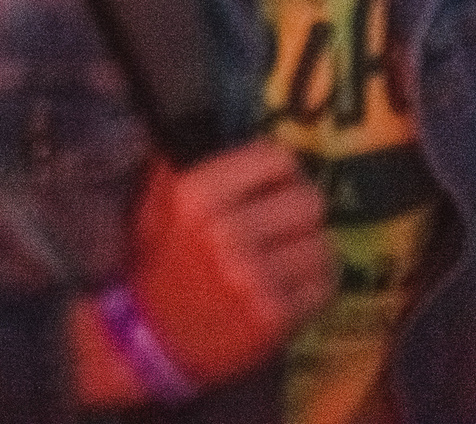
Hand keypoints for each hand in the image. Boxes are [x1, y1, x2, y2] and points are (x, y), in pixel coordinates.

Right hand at [123, 141, 335, 392]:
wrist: (152, 336)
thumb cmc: (158, 261)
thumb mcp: (157, 204)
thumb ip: (190, 166)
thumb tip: (238, 138)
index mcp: (196, 195)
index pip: (276, 158)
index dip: (282, 171)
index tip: (275, 185)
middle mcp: (226, 231)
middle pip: (309, 201)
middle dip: (300, 211)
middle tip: (287, 223)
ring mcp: (253, 276)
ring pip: (322, 244)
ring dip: (309, 250)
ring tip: (288, 257)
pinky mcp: (274, 314)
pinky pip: (324, 284)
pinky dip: (313, 284)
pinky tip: (290, 286)